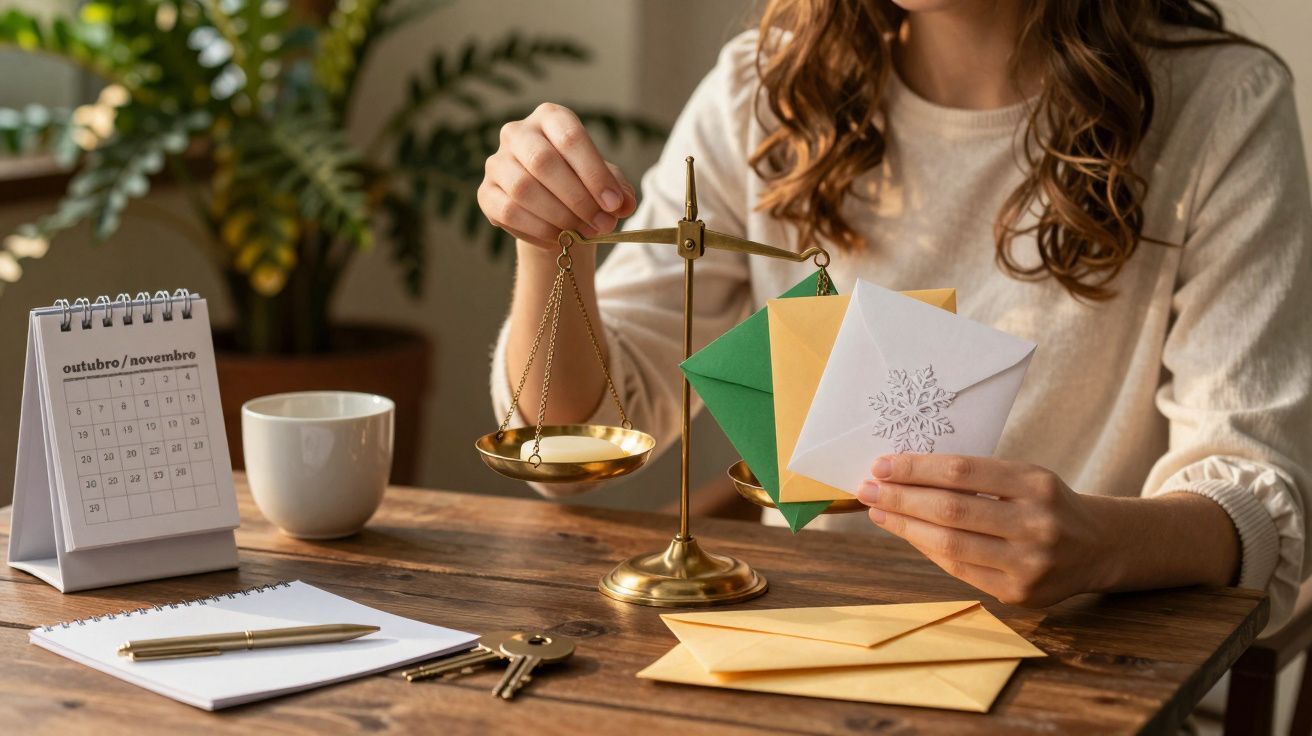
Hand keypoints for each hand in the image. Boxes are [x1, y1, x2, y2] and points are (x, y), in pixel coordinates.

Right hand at [480, 102, 636, 247]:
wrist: (551, 204)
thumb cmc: (581, 183)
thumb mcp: (606, 182)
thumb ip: (619, 190)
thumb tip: (623, 205)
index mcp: (550, 117)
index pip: (570, 137)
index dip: (594, 173)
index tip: (614, 204)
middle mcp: (518, 133)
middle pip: (543, 162)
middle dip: (578, 199)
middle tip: (601, 225)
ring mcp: (497, 162)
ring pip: (523, 189)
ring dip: (558, 217)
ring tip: (582, 234)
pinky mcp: (485, 193)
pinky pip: (508, 212)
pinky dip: (537, 230)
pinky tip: (557, 240)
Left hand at [857, 454, 1113, 606]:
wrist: (1098, 547)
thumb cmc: (1045, 504)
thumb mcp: (1024, 477)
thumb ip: (976, 477)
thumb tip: (903, 475)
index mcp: (1037, 484)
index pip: (963, 473)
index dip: (916, 469)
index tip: (881, 465)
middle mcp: (1037, 525)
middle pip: (952, 510)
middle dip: (901, 498)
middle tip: (867, 488)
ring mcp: (1030, 564)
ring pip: (951, 545)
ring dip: (906, 527)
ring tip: (879, 511)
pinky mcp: (1021, 594)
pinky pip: (960, 570)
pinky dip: (928, 550)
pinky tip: (908, 535)